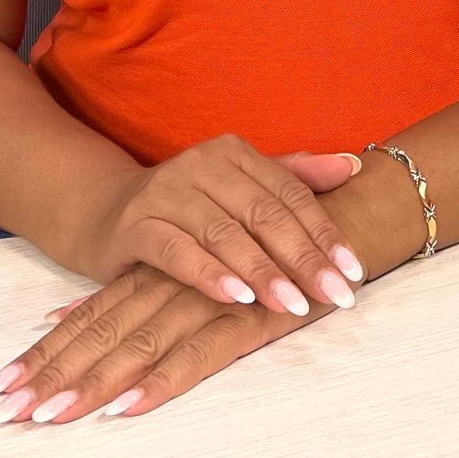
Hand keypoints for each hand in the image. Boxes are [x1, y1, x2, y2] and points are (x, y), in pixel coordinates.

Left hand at [0, 263, 309, 423]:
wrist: (347, 213)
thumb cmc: (266, 247)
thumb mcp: (188, 266)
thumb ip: (124, 293)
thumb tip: (58, 313)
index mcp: (156, 271)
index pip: (89, 315)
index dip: (45, 353)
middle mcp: (174, 282)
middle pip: (102, 334)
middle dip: (51, 376)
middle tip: (4, 414)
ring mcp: (210, 299)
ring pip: (139, 346)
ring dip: (91, 385)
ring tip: (46, 418)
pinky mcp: (250, 318)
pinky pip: (200, 354)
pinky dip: (162, 381)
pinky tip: (127, 407)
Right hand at [74, 136, 366, 314]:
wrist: (104, 214)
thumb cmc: (187, 208)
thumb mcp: (239, 190)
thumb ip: (293, 178)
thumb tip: (352, 167)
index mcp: (235, 153)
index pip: (290, 194)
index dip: (325, 233)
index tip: (354, 271)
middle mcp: (202, 164)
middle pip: (264, 214)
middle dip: (304, 258)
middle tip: (335, 295)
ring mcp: (166, 192)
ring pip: (225, 234)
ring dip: (263, 272)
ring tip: (294, 303)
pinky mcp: (136, 225)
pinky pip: (178, 251)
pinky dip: (210, 274)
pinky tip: (238, 297)